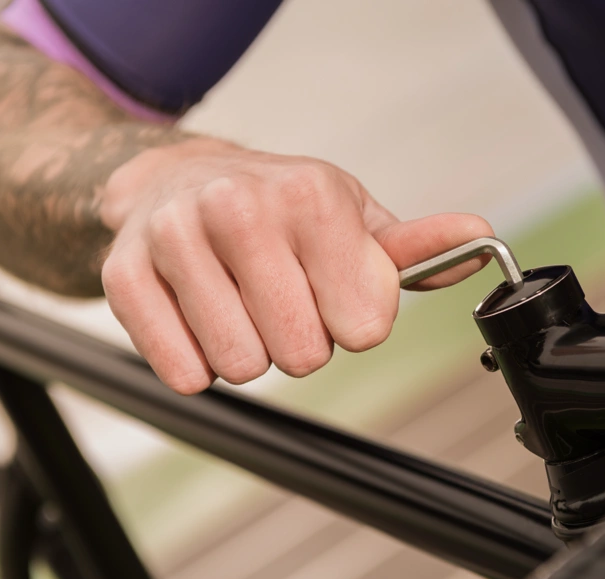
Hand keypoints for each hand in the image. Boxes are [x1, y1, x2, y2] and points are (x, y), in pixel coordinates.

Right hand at [100, 137, 492, 393]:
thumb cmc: (276, 208)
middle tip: (280, 299)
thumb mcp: (351, 216)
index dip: (351, 323)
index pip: (363, 327)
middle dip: (300, 341)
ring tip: (239, 304)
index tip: (329, 292)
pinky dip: (198, 362)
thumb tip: (479, 244)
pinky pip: (183, 373)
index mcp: (310, 196)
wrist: (175, 179)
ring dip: (249, 351)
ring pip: (241, 366)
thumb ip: (415, 247)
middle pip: (302, 354)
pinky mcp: (126, 277)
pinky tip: (198, 317)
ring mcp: (175, 240)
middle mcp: (240, 209)